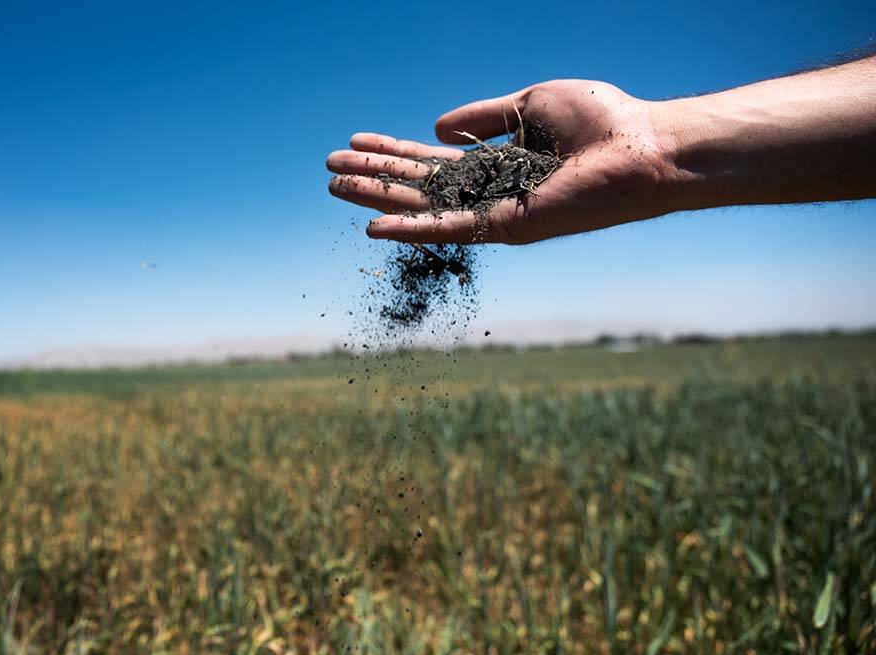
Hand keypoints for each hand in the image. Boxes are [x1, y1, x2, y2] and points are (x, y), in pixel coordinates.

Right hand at [326, 80, 677, 243]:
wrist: (643, 148)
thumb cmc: (601, 122)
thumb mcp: (530, 105)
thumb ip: (483, 117)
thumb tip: (437, 129)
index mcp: (495, 162)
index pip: (431, 159)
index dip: (392, 151)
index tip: (355, 142)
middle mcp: (489, 192)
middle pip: (418, 184)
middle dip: (373, 175)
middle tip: (329, 167)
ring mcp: (494, 213)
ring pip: (422, 206)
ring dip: (377, 199)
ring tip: (334, 187)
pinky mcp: (506, 229)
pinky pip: (449, 230)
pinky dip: (410, 229)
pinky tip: (373, 226)